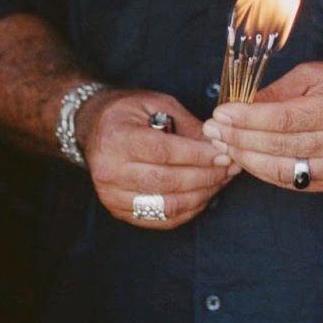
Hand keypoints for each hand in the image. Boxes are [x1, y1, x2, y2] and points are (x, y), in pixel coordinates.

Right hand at [77, 88, 232, 228]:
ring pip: (167, 205)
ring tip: (221, 181)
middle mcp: (109, 170)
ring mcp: (111, 195)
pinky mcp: (119, 211)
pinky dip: (188, 210)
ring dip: (202, 195)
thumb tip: (218, 145)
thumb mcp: (157, 103)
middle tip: (229, 168)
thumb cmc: (128, 112)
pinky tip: (203, 195)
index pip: (164, 152)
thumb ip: (187, 124)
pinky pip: (161, 219)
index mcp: (117, 137)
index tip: (223, 154)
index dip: (198, 156)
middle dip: (206, 177)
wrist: (93, 128)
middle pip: (167, 182)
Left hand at [204, 61, 322, 195]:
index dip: (247, 119)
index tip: (221, 115)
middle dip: (238, 138)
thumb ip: (279, 91)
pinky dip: (265, 171)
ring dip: (246, 158)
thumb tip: (241, 106)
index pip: (282, 119)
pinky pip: (292, 181)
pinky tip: (246, 159)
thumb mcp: (316, 74)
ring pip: (281, 169)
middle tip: (212, 130)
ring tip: (223, 146)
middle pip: (278, 145)